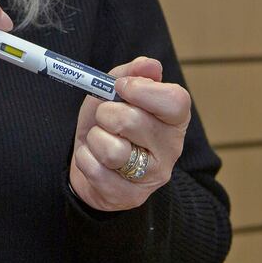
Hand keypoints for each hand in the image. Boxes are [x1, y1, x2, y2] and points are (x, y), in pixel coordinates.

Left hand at [69, 57, 190, 211]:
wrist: (93, 162)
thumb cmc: (108, 123)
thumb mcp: (113, 93)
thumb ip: (129, 75)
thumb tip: (150, 65)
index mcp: (174, 119)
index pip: (175, 101)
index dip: (142, 90)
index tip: (120, 88)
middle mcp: (171, 149)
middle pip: (132, 121)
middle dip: (106, 114)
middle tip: (105, 118)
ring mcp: (152, 176)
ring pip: (112, 150)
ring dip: (94, 139)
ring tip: (100, 141)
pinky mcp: (131, 197)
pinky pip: (96, 170)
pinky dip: (85, 159)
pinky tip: (95, 160)